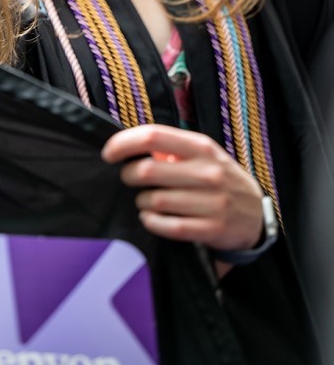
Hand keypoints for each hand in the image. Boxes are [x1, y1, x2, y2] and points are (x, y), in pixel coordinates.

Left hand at [101, 124, 263, 251]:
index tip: (108, 154)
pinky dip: (151, 222)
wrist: (255, 213)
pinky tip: (151, 217)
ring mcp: (213, 201)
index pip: (153, 136)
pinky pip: (167, 226)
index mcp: (201, 147)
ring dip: (141, 202)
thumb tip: (127, 147)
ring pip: (154, 201)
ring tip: (146, 200)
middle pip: (148, 171)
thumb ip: (169, 147)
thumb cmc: (217, 177)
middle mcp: (208, 172)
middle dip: (128, 176)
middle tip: (129, 179)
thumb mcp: (201, 154)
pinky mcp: (212, 229)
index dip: (124, 143)